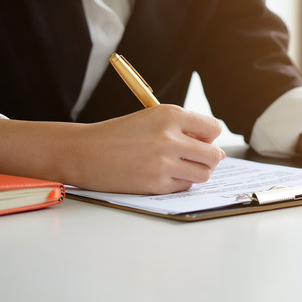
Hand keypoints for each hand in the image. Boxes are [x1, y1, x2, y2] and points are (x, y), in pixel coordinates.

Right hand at [70, 105, 224, 193]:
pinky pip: (185, 186)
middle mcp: (169, 137)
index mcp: (170, 115)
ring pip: (204, 173)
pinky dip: (180, 182)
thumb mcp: (153, 118)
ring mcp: (163, 163)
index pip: (213, 129)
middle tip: (196, 158)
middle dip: (210, 158)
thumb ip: (184, 128)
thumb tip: (216, 150)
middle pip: (214, 154)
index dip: (209, 136)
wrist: (85, 152)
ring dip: (197, 172)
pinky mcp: (156, 184)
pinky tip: (163, 174)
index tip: (200, 140)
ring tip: (180, 166)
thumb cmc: (121, 134)